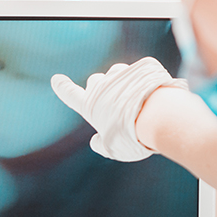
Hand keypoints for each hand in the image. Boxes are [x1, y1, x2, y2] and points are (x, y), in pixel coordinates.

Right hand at [51, 57, 188, 161]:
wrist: (160, 117)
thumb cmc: (132, 137)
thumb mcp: (112, 149)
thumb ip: (100, 145)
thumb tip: (95, 141)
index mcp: (89, 106)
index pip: (69, 94)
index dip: (62, 87)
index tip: (56, 79)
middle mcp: (101, 87)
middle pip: (94, 81)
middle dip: (100, 89)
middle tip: (113, 104)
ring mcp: (121, 74)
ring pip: (116, 74)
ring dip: (121, 82)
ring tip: (135, 100)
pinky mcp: (140, 67)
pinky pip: (138, 71)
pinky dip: (142, 80)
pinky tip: (152, 95)